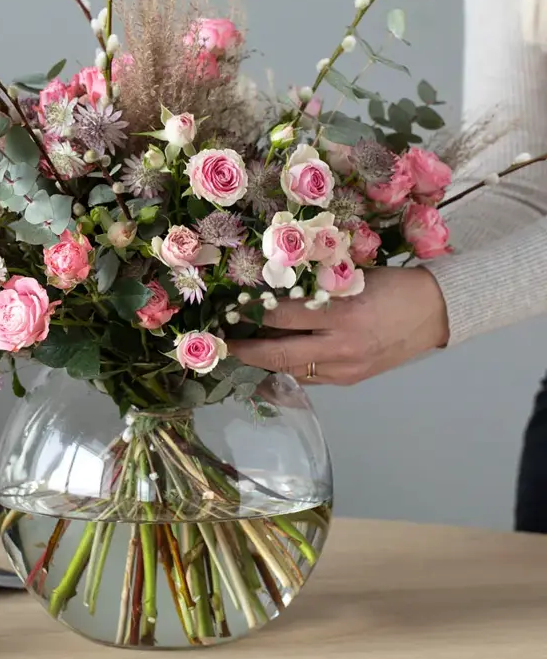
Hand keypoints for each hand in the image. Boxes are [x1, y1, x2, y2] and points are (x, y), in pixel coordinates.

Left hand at [228, 267, 449, 384]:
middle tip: (222, 344)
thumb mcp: (351, 278)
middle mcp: (340, 346)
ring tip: (243, 352)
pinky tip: (276, 360)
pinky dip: (290, 368)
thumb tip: (273, 292)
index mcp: (340, 313)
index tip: (231, 308)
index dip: (251, 313)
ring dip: (265, 363)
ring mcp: (346, 368)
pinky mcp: (351, 380)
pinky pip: (311, 378)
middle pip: (279, 354)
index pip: (281, 317)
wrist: (435, 312)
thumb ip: (315, 289)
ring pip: (292, 371)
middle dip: (245, 351)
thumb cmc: (392, 285)